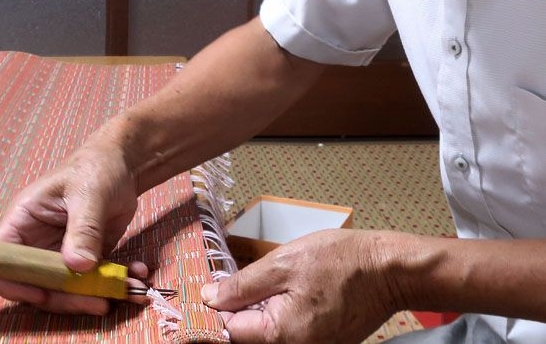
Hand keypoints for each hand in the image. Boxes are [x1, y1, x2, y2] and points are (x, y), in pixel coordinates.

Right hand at [0, 139, 147, 314]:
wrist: (124, 164)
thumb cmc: (96, 168)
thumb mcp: (89, 193)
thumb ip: (84, 229)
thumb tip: (78, 266)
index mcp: (23, 219)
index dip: (11, 281)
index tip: (43, 292)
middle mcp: (36, 241)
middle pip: (35, 283)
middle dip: (65, 298)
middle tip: (98, 300)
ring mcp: (59, 252)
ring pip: (64, 289)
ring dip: (94, 295)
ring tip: (125, 290)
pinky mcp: (83, 258)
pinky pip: (91, 282)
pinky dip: (113, 284)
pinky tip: (135, 277)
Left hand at [202, 229, 403, 342]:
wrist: (386, 269)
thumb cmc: (338, 260)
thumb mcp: (283, 263)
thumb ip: (242, 285)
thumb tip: (209, 298)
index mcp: (281, 335)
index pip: (230, 330)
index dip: (217, 307)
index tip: (210, 287)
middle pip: (248, 335)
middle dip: (238, 307)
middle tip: (240, 279)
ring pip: (268, 333)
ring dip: (258, 309)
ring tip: (268, 282)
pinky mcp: (323, 343)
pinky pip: (288, 332)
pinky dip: (279, 312)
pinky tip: (286, 290)